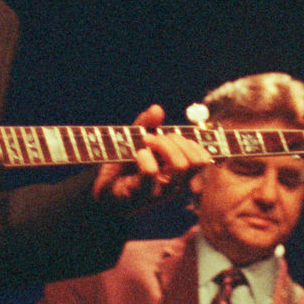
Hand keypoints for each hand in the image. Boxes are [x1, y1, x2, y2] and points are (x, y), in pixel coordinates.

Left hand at [92, 104, 209, 206]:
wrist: (100, 190)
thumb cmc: (122, 166)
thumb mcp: (134, 142)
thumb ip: (146, 125)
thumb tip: (157, 109)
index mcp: (177, 175)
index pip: (203, 160)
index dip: (190, 143)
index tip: (168, 136)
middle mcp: (173, 185)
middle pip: (193, 161)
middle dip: (175, 141)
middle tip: (152, 138)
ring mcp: (159, 192)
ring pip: (179, 166)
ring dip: (163, 145)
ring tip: (145, 141)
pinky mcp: (140, 195)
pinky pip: (152, 172)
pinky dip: (145, 156)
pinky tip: (136, 154)